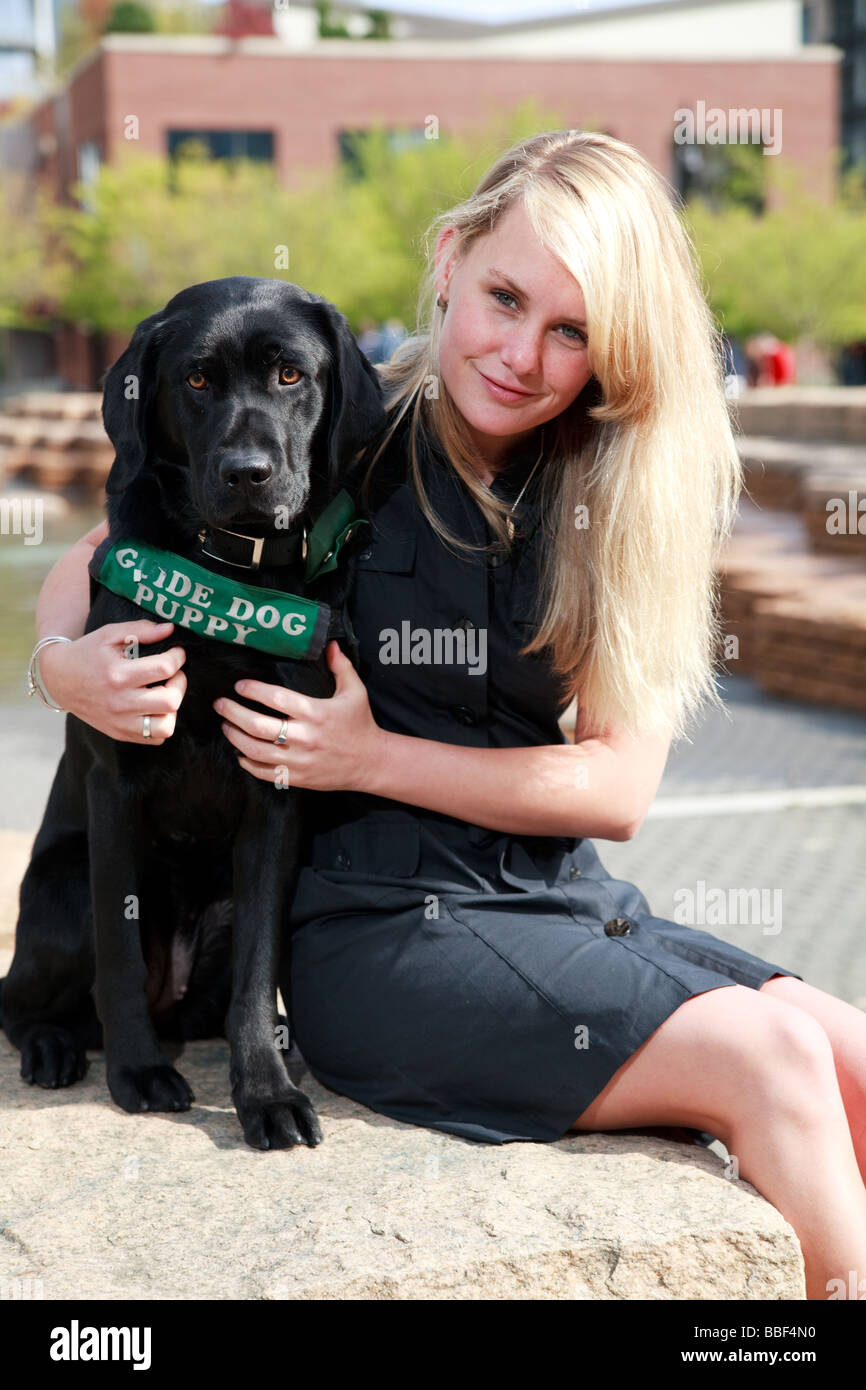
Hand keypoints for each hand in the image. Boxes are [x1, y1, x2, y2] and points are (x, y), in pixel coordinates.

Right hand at [37, 620, 186, 743]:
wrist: (58, 679)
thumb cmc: (87, 653)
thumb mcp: (109, 634)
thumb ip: (141, 630)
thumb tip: (170, 629)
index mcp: (118, 674)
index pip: (164, 668)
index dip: (178, 657)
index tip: (177, 653)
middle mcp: (120, 701)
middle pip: (170, 701)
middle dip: (180, 683)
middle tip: (174, 674)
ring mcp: (119, 721)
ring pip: (165, 727)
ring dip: (173, 708)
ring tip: (166, 693)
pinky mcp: (119, 733)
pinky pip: (155, 738)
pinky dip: (162, 723)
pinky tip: (155, 707)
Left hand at [214, 640, 381, 790]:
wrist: (371, 762)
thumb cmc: (360, 724)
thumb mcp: (355, 692)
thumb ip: (340, 667)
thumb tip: (329, 644)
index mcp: (316, 713)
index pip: (277, 699)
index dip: (254, 690)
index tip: (240, 685)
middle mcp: (304, 737)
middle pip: (258, 726)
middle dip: (233, 713)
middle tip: (221, 704)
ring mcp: (299, 760)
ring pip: (255, 750)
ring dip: (235, 737)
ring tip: (226, 726)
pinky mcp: (297, 777)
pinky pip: (264, 772)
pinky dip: (247, 763)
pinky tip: (240, 753)